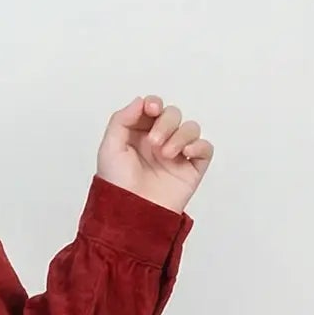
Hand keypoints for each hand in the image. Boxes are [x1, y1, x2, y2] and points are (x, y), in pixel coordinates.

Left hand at [96, 96, 212, 213]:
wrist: (131, 213)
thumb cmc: (117, 185)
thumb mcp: (109, 148)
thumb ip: (122, 120)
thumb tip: (141, 101)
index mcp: (139, 135)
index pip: (153, 108)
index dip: (154, 104)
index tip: (151, 110)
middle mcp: (160, 142)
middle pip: (173, 114)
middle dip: (165, 123)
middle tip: (154, 143)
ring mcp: (177, 155)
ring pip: (190, 128)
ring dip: (180, 135)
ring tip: (166, 154)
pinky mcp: (191, 169)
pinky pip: (205, 148)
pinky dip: (198, 146)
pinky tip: (185, 154)